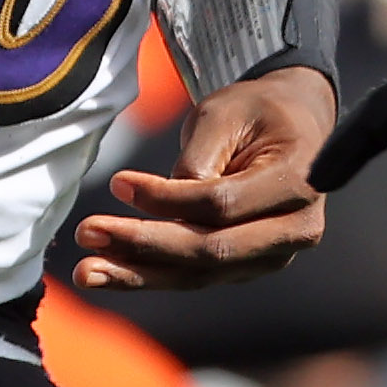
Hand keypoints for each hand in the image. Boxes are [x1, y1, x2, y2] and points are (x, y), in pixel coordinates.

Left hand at [66, 63, 334, 287]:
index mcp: (299, 182)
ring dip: (139, 274)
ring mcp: (275, 255)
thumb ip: (198, 158)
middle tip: (87, 234)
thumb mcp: (225, 113)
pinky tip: (109, 270)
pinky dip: (151, 274)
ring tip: (88, 271)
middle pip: (212, 250)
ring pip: (200, 274)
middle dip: (144, 246)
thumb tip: (159, 206)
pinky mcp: (248, 266)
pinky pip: (196, 275)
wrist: (293, 124)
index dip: (166, 199)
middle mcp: (295, 229)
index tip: (117, 183)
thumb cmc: (258, 111)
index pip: (222, 204)